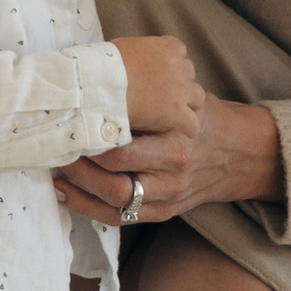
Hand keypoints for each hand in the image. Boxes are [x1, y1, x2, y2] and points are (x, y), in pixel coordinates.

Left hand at [53, 93, 284, 227]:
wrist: (236, 152)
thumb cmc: (197, 116)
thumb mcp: (180, 97)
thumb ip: (145, 92)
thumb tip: (94, 72)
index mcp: (178, 133)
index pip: (124, 141)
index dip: (89, 135)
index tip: (67, 121)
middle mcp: (175, 166)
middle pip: (116, 172)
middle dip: (78, 161)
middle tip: (54, 146)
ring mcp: (170, 193)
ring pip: (115, 199)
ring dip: (79, 186)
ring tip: (55, 170)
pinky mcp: (163, 211)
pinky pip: (120, 218)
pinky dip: (88, 208)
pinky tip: (66, 193)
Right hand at [114, 33, 200, 135]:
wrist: (104, 84)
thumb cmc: (106, 65)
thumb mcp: (124, 47)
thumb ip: (138, 53)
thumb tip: (131, 59)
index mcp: (167, 47)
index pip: (179, 52)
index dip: (170, 66)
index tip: (159, 75)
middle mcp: (179, 66)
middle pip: (189, 76)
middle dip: (180, 86)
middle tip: (163, 97)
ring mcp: (181, 90)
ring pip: (198, 98)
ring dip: (187, 106)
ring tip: (174, 116)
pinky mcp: (178, 113)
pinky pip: (193, 124)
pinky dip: (187, 129)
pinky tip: (178, 132)